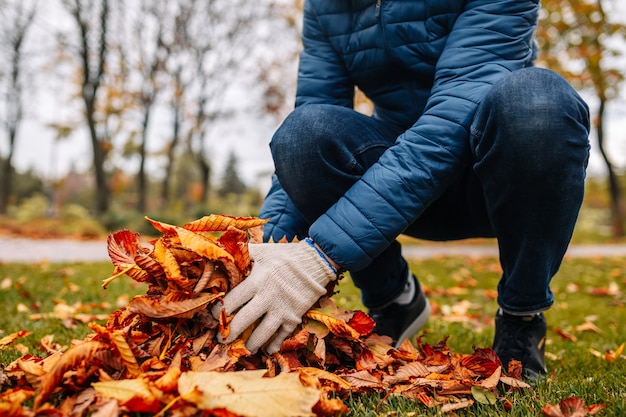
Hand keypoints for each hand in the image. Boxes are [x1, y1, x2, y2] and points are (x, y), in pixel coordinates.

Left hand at [212, 239, 336, 353]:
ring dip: (251, 343)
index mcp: (257, 281)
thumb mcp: (263, 250)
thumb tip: (223, 250)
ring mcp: (282, 309)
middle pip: (244, 320)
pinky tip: (268, 349)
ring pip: (262, 333)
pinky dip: (274, 344)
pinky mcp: (295, 316)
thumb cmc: (285, 255)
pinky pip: (283, 335)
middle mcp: (268, 297)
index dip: (219, 311)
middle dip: (229, 332)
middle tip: (221, 339)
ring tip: (244, 348)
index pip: (232, 300)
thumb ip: (243, 253)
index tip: (212, 317)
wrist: (316, 261)